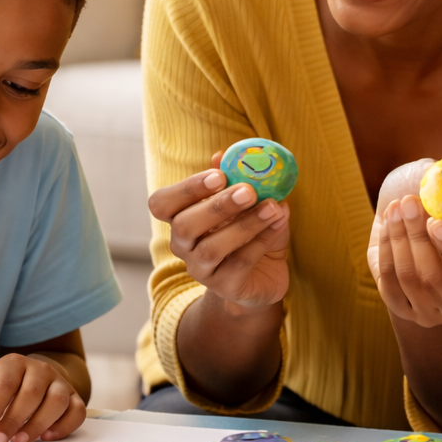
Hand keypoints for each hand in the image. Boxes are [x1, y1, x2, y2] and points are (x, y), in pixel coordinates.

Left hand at [0, 354, 86, 441]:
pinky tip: (47, 438)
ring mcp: (61, 382)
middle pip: (32, 393)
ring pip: (57, 401)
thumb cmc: (2, 389)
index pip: (6, 383)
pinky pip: (77, 411)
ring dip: (38, 424)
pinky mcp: (75, 397)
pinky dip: (64, 426)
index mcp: (14, 364)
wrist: (33, 378)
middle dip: (14, 420)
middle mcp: (41, 369)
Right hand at [148, 153, 290, 309]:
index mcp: (180, 219)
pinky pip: (239, 263)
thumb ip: (234, 180)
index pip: (161, 203)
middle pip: (184, 226)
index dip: (186, 189)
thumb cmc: (249, 233)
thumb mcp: (244, 204)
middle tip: (248, 190)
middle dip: (217, 206)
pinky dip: (261, 240)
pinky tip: (279, 223)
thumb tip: (222, 154)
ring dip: (245, 224)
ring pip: (212, 248)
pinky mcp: (225, 287)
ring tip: (273, 206)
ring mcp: (201, 270)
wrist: (264, 275)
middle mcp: (183, 246)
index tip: (218, 175)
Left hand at [371, 193, 441, 328]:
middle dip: (419, 237)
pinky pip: (389, 282)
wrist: (422, 244)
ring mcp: (431, 315)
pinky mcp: (403, 312)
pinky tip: (388, 223)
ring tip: (397, 206)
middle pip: (437, 278)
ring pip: (410, 278)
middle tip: (409, 203)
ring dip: (399, 237)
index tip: (436, 221)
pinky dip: (387, 249)